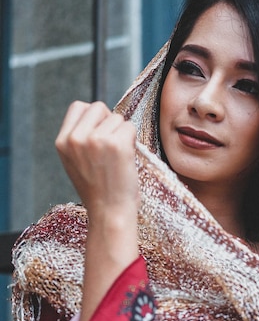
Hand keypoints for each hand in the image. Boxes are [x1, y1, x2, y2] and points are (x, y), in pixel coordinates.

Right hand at [55, 100, 138, 216]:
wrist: (109, 213)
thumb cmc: (99, 190)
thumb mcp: (76, 162)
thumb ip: (80, 138)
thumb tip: (100, 114)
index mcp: (62, 141)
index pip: (78, 107)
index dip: (94, 118)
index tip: (100, 136)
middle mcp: (76, 138)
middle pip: (99, 107)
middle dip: (109, 123)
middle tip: (111, 149)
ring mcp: (95, 139)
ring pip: (117, 118)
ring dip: (122, 135)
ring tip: (117, 159)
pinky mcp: (116, 144)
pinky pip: (130, 127)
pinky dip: (133, 141)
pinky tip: (126, 159)